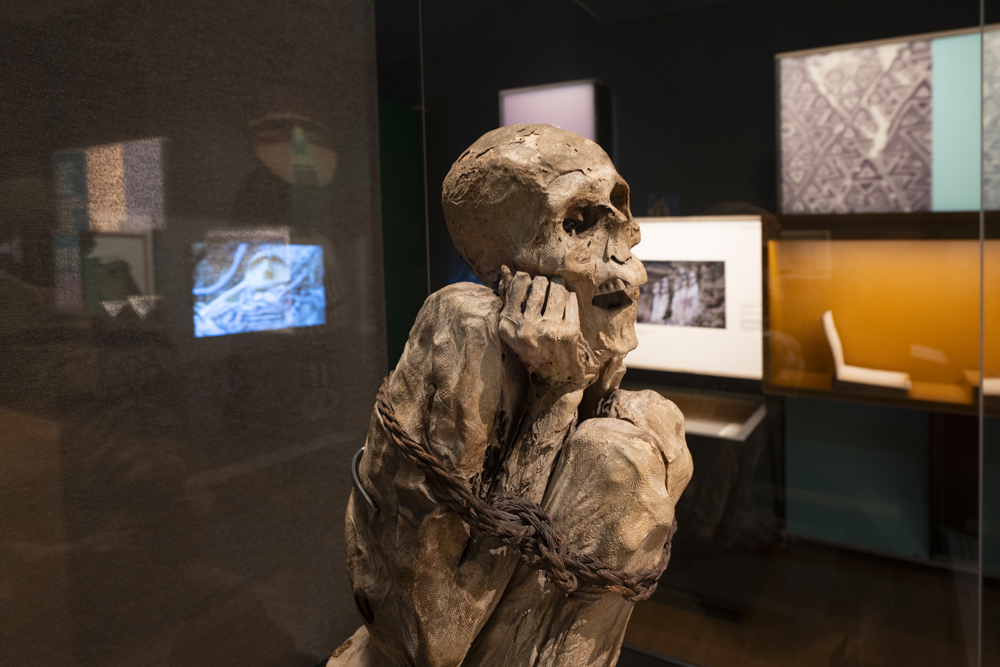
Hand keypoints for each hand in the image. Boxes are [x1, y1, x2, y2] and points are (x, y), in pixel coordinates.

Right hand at [498, 267, 599, 391]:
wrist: (556, 375)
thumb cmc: (532, 348)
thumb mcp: (512, 329)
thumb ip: (508, 300)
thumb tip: (507, 270)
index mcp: (509, 326)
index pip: (518, 285)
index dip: (525, 278)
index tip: (529, 281)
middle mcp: (528, 328)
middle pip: (538, 284)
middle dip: (543, 281)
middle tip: (545, 285)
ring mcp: (550, 329)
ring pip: (556, 289)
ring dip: (557, 285)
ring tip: (556, 289)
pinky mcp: (570, 331)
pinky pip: (571, 299)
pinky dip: (569, 296)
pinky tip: (565, 301)